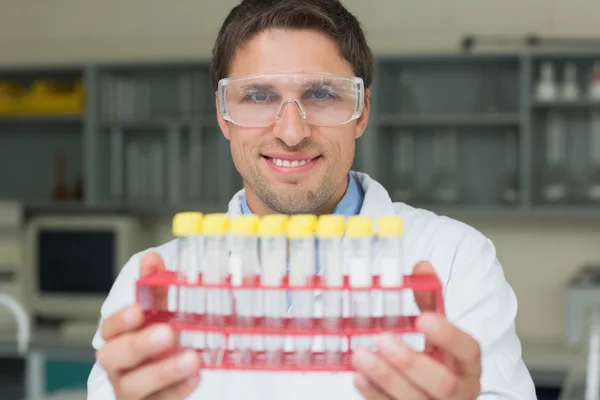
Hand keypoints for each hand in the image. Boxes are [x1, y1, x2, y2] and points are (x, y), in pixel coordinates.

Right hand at [96, 252, 200, 399]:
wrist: (162, 384)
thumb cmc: (157, 344)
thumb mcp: (158, 314)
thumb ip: (154, 288)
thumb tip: (152, 258)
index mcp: (117, 340)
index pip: (108, 329)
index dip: (120, 320)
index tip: (138, 310)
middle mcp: (118, 367)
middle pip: (113, 358)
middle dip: (138, 345)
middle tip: (167, 333)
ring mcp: (130, 391)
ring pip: (133, 386)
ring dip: (163, 371)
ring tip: (191, 358)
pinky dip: (177, 390)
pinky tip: (195, 377)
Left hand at [351, 261, 480, 399]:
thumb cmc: (439, 362)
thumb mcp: (438, 333)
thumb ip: (430, 302)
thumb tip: (421, 267)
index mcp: (468, 366)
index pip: (468, 351)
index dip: (448, 336)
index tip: (423, 318)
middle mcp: (459, 392)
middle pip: (442, 383)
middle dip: (410, 361)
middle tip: (383, 338)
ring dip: (385, 377)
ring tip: (361, 354)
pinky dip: (373, 393)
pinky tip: (357, 375)